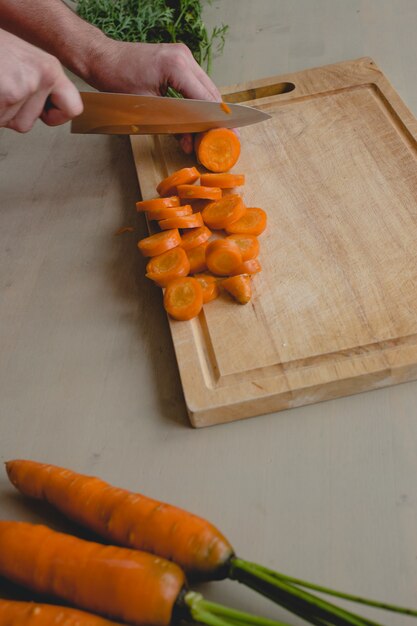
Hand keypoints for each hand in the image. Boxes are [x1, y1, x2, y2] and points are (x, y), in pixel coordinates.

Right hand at [0, 28, 82, 131]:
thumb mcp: (21, 61)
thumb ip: (36, 84)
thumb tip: (48, 109)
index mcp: (49, 68)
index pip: (72, 108)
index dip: (55, 117)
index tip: (44, 114)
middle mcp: (42, 77)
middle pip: (30, 122)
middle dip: (11, 112)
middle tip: (0, 85)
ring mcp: (24, 86)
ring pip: (13, 123)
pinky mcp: (8, 94)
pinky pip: (0, 120)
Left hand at [88, 40, 221, 153]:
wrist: (103, 58)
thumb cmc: (117, 79)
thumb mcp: (147, 110)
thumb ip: (172, 127)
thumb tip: (189, 144)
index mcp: (177, 66)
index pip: (206, 99)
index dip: (217, 121)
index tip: (226, 136)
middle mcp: (184, 57)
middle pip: (211, 92)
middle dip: (216, 117)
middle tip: (222, 138)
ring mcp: (183, 55)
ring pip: (205, 87)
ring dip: (208, 110)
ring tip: (209, 131)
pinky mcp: (179, 58)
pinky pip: (196, 82)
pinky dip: (198, 100)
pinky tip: (198, 117)